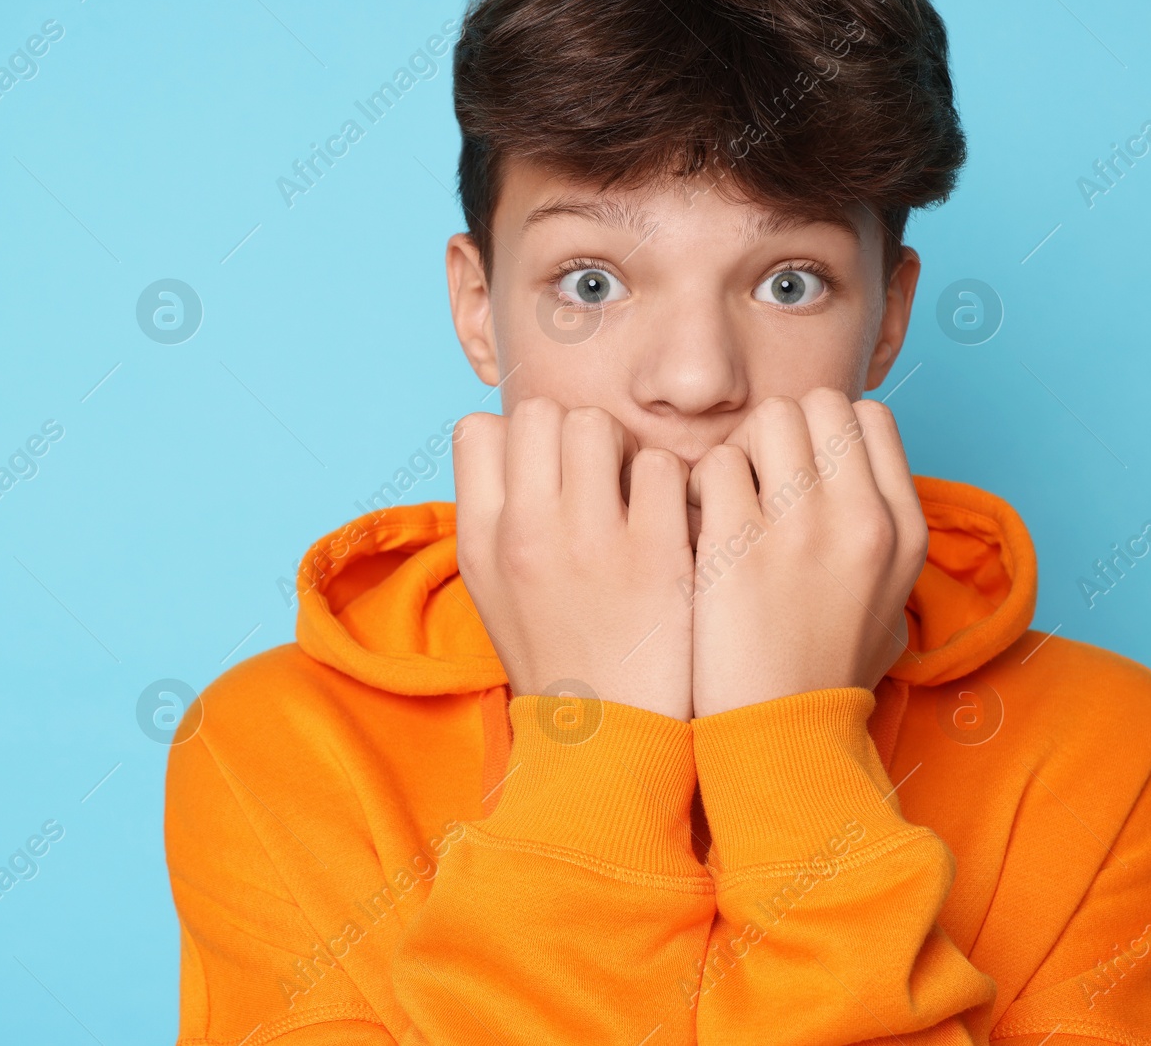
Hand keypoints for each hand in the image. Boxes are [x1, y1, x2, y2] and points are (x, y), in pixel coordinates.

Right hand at [453, 396, 693, 721]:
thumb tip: (510, 439)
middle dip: (574, 433)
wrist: (606, 738)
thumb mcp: (491, 587)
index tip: (546, 469)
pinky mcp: (657, 556)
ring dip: (622, 450)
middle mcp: (526, 532)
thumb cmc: (554, 651)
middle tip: (598, 476)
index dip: (519, 437)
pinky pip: (662, 468)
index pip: (478, 429)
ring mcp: (590, 541)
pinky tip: (672, 520)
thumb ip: (494, 513)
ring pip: (599, 425)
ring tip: (635, 494)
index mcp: (481, 538)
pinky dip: (672, 486)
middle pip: (541, 412)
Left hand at [685, 389, 925, 718]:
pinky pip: (712, 465)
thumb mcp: (890, 607)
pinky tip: (694, 527)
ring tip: (722, 503)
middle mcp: (861, 518)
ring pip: (764, 420)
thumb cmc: (822, 673)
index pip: (869, 415)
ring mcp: (800, 529)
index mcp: (903, 528)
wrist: (779, 737)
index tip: (798, 470)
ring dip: (736, 451)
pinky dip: (695, 487)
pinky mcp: (737, 546)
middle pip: (814, 404)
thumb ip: (879, 541)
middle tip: (751, 481)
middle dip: (775, 431)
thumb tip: (857, 485)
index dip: (823, 430)